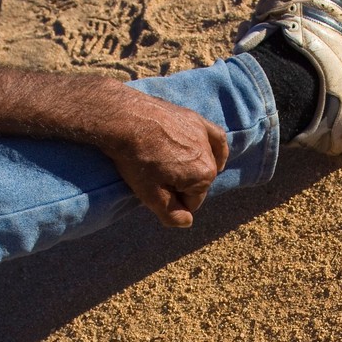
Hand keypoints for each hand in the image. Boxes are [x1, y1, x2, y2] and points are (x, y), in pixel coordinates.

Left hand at [88, 83, 227, 227]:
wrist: (123, 119)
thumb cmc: (136, 158)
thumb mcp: (150, 195)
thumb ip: (171, 214)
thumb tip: (187, 222)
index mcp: (203, 176)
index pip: (192, 202)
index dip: (173, 201)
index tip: (155, 190)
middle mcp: (210, 155)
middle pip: (199, 182)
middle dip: (182, 184)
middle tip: (156, 176)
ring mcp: (204, 135)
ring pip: (204, 162)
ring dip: (192, 168)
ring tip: (169, 167)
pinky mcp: (195, 120)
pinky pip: (216, 138)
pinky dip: (217, 149)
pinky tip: (215, 158)